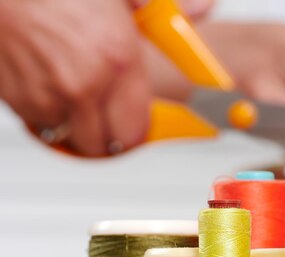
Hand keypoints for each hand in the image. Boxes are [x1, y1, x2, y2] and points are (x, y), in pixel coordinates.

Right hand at [0, 0, 150, 156]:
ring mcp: (50, 96)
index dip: (137, 131)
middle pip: (104, 145)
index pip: (137, 129)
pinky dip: (48, 112)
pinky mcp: (19, 100)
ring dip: (76, 123)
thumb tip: (193, 10)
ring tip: (76, 94)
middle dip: (108, 135)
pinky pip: (41, 123)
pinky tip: (51, 85)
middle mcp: (85, 84)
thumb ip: (151, 14)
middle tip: (108, 118)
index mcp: (119, 60)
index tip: (136, 127)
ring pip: (72, 136)